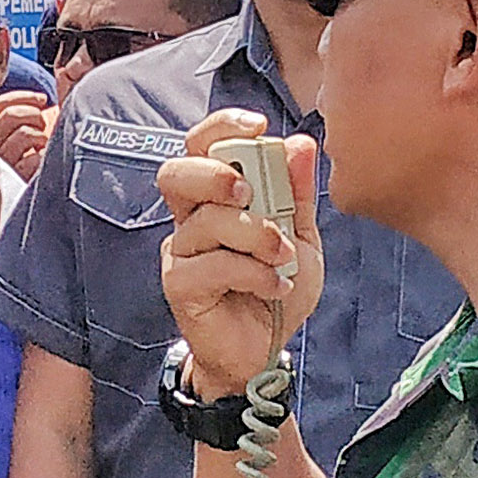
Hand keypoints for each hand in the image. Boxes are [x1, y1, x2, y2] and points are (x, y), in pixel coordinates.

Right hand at [0, 87, 54, 177]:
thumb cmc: (5, 177)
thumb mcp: (1, 148)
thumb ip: (10, 127)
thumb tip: (39, 103)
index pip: (0, 106)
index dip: (24, 97)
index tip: (42, 99)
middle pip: (11, 116)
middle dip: (34, 114)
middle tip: (42, 125)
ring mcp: (1, 165)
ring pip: (24, 134)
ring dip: (40, 136)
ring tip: (43, 145)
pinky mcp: (15, 182)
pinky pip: (34, 159)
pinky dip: (43, 157)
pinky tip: (43, 163)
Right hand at [155, 114, 321, 398]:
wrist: (264, 351)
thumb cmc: (275, 289)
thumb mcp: (300, 238)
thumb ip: (297, 195)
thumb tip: (300, 144)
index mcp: (215, 198)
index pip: (201, 146)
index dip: (222, 126)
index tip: (259, 126)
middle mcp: (191, 220)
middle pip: (177, 173)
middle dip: (215, 173)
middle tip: (249, 191)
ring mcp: (182, 252)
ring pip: (206, 221)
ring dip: (255, 234)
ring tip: (284, 256)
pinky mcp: (180, 286)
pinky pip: (212, 264)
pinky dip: (254, 272)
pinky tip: (275, 286)